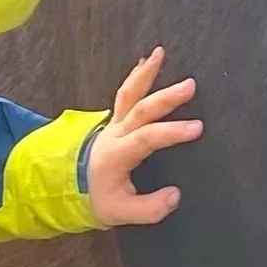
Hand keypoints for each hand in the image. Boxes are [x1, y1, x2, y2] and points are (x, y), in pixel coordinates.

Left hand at [87, 45, 200, 226]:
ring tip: (160, 54)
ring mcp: (113, 124)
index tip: (197, 128)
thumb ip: (150, 208)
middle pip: (141, 109)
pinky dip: (136, 76)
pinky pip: (124, 94)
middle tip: (189, 85)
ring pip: (129, 94)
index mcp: (117, 155)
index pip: (147, 138)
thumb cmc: (99, 199)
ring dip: (145, 74)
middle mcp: (115, 134)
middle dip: (166, 97)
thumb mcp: (121, 213)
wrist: (69, 188)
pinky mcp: (115, 121)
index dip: (172, 132)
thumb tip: (175, 195)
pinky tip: (146, 61)